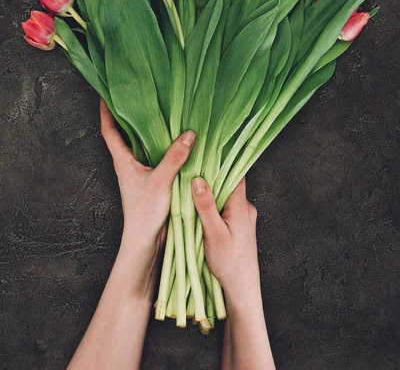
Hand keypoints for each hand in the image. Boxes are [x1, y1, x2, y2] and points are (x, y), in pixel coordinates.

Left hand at [100, 100, 195, 295]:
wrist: (146, 242)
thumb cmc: (144, 214)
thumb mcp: (161, 182)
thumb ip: (174, 157)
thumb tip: (189, 134)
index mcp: (123, 161)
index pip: (109, 130)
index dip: (106, 111)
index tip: (106, 93)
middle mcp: (129, 164)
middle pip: (124, 133)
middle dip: (128, 114)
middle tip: (137, 94)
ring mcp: (140, 172)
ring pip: (141, 145)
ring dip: (146, 130)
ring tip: (158, 110)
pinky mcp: (152, 181)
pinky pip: (156, 156)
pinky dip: (162, 145)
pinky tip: (176, 140)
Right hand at [192, 178, 274, 369]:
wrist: (242, 288)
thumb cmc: (229, 263)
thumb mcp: (213, 234)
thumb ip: (206, 206)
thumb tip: (198, 180)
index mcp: (241, 206)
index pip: (234, 174)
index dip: (221, 162)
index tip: (204, 153)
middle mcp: (245, 207)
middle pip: (229, 182)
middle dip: (212, 176)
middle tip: (192, 168)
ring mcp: (243, 217)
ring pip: (226, 195)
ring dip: (212, 192)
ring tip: (192, 186)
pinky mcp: (239, 226)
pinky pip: (226, 207)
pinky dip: (214, 204)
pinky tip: (200, 207)